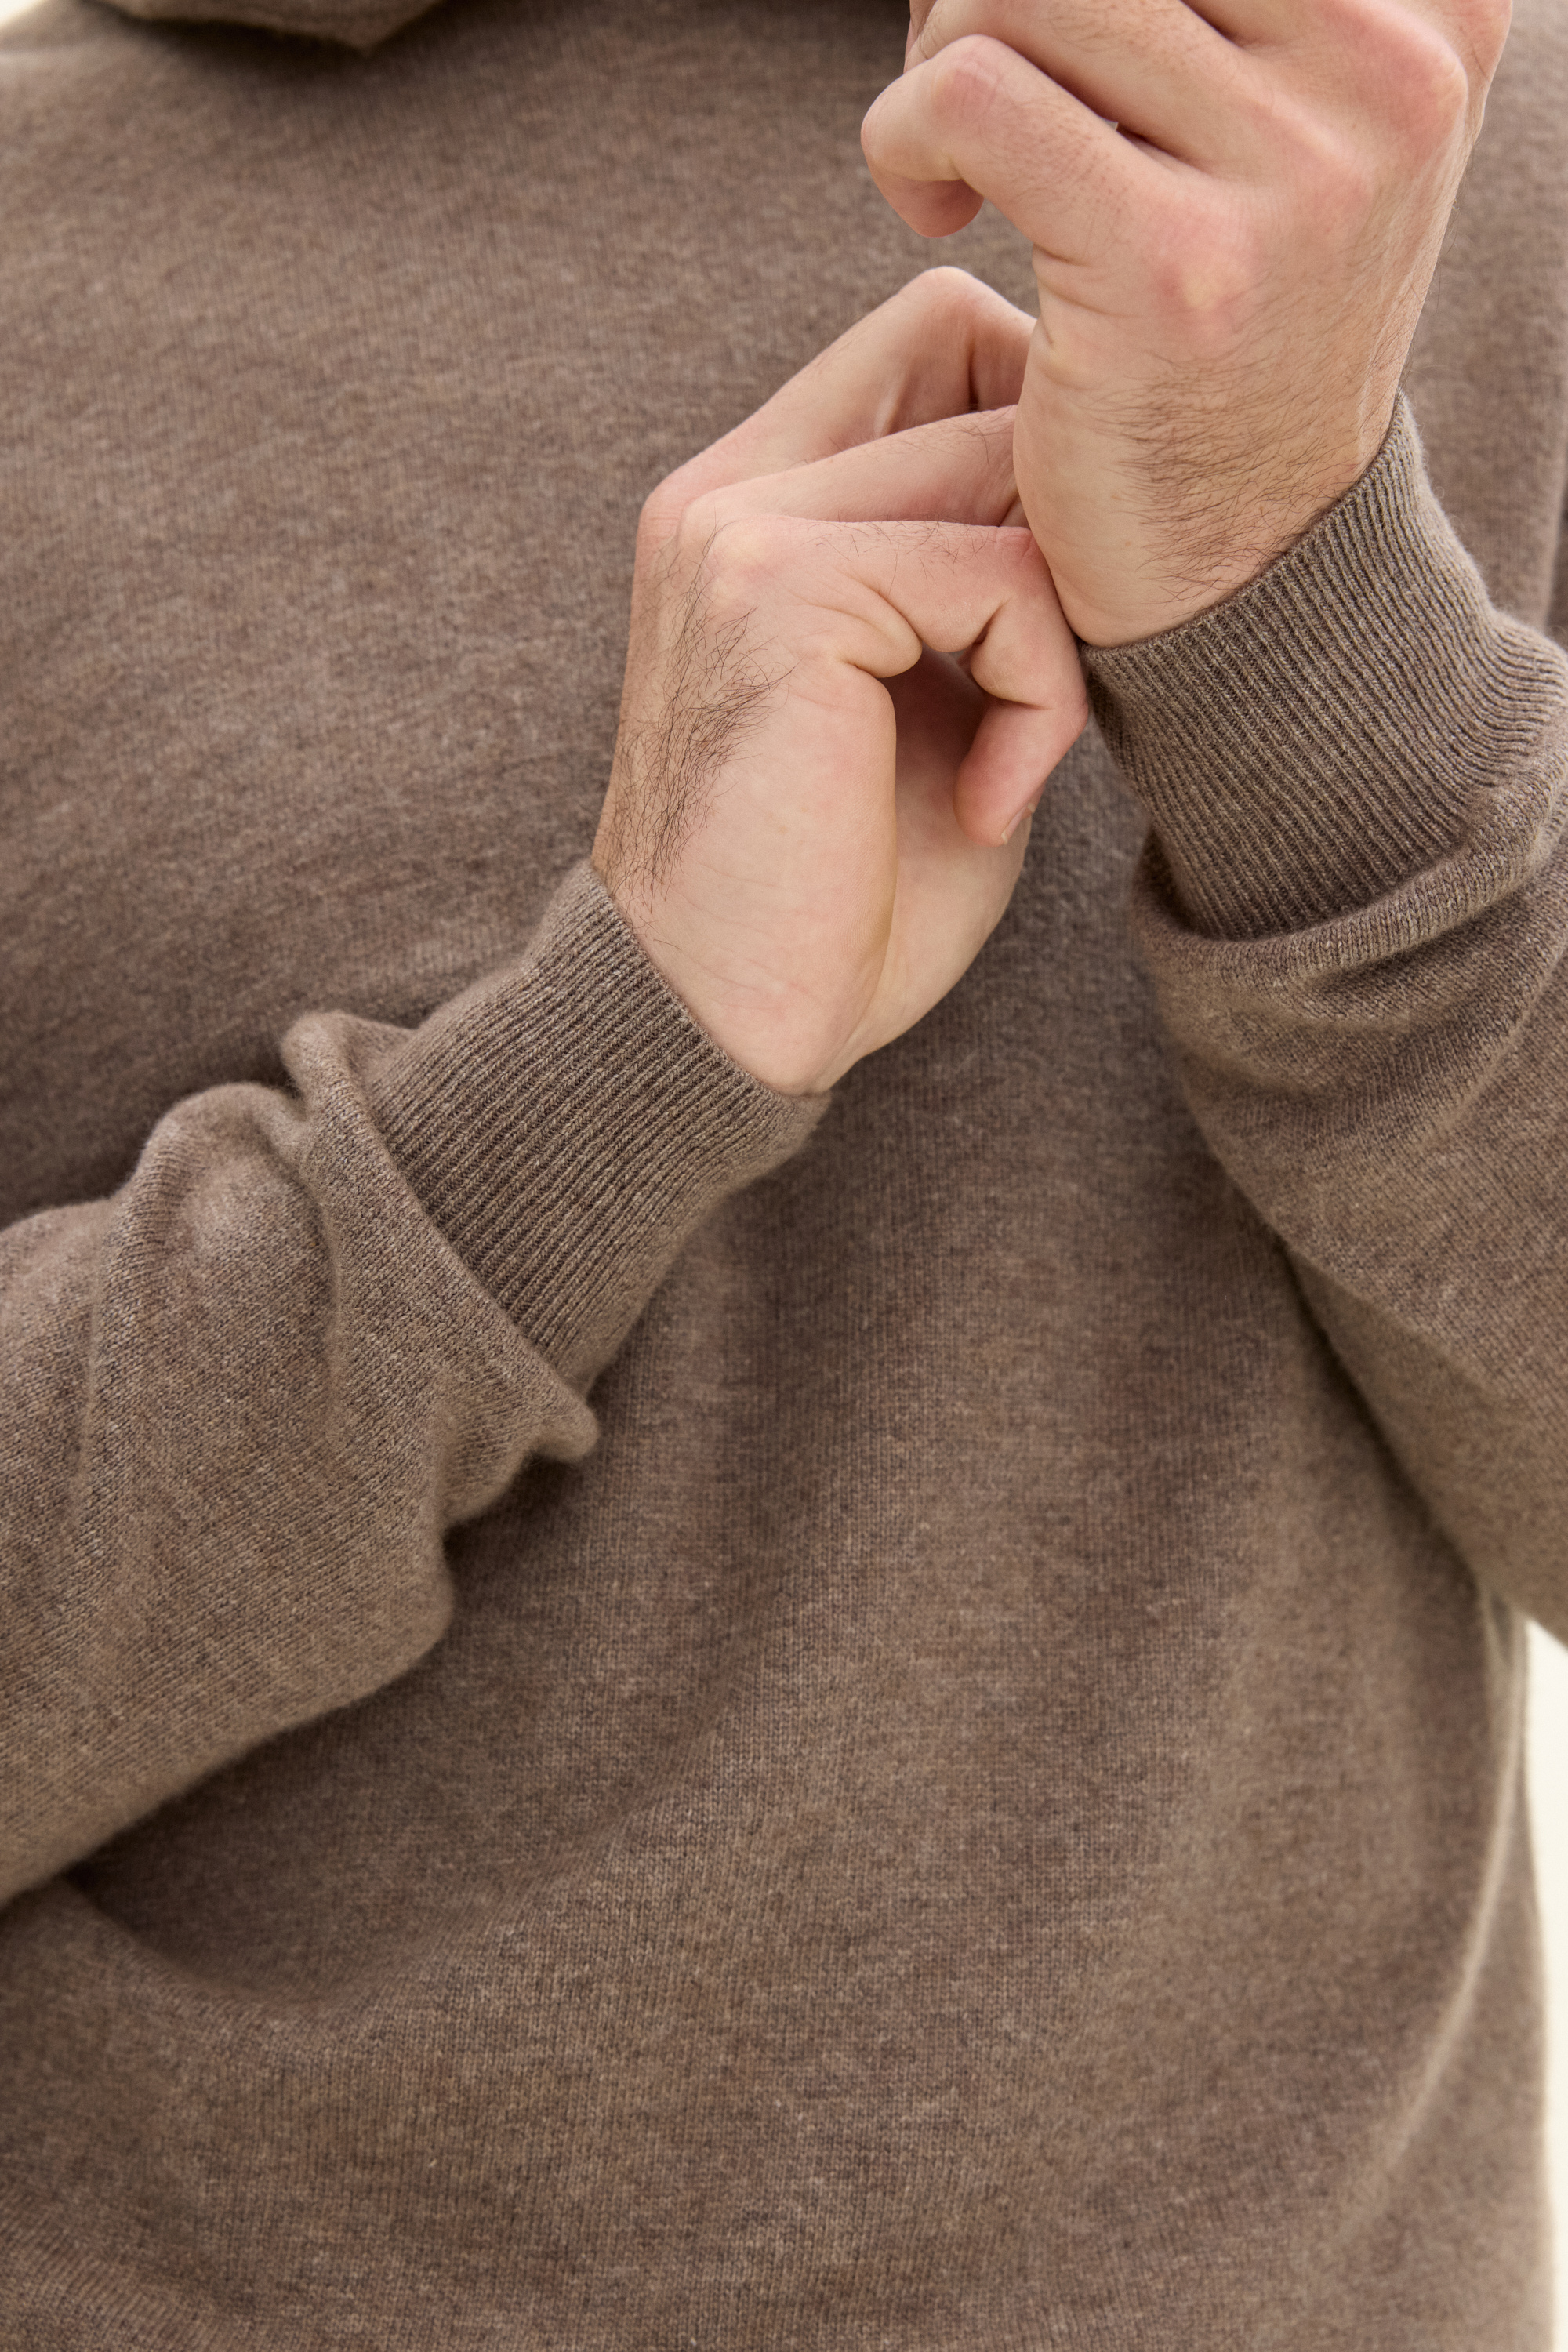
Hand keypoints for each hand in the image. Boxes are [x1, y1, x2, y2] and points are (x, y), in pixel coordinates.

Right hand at [592, 271, 1086, 1095]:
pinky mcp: (781, 590)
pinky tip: (994, 805)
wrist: (722, 1029)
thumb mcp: (930, 707)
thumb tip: (1105, 498)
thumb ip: (981, 583)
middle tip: (1060, 680)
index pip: (927, 337)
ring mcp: (741, 530)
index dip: (1034, 429)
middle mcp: (728, 491)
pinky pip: (999, 576)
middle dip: (1064, 517)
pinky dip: (1042, 694)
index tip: (1063, 597)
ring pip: (1000, 460)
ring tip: (1019, 760)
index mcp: (750, 504)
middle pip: (972, 359)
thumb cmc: (838, 899)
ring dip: (1061, 619)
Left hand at [861, 0, 1509, 645]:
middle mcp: (1393, 72)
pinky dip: (905, 136)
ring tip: (954, 155)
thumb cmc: (1230, 331)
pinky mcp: (1173, 266)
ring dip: (940, 57)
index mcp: (1432, 9)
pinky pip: (969, 94)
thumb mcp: (1286, 126)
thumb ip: (1220, 9)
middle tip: (970, 78)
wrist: (1244, 560)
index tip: (1043, 28)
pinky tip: (933, 208)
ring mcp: (1295, 174)